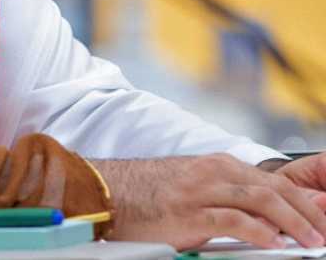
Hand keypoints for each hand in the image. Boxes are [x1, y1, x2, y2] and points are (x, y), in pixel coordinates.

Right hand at [93, 154, 325, 249]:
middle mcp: (213, 172)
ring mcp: (200, 190)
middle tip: (325, 234)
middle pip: (276, 189)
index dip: (305, 203)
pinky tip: (275, 243)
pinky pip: (233, 220)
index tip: (323, 220)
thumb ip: (231, 200)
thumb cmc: (147, 194)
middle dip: (308, 213)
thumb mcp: (194, 190)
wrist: (105, 191)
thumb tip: (270, 221)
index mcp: (217, 165)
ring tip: (312, 241)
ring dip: (294, 222)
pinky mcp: (187, 212)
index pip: (274, 182)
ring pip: (262, 200)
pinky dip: (260, 232)